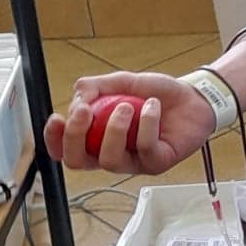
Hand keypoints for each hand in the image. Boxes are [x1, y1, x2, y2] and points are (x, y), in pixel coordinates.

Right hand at [44, 70, 216, 176]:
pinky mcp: (156, 163)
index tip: (58, 118)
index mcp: (95, 137)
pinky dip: (146, 123)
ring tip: (128, 105)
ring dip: (114, 129)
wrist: (192, 98)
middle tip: (86, 111)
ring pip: (110, 160)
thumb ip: (96, 86)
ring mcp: (133, 161)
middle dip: (76, 137)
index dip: (54, 139)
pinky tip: (152, 106)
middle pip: (78, 161)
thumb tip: (77, 96)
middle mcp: (110, 153)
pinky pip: (144, 149)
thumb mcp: (122, 82)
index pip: (63, 148)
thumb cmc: (155, 94)